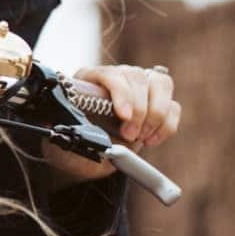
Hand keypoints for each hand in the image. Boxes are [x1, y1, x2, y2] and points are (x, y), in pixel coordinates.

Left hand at [43, 63, 179, 184]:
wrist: (86, 161)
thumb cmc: (70, 147)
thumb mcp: (61, 140)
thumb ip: (62, 130)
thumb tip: (61, 126)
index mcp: (89, 80)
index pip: (110, 74)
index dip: (121, 93)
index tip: (124, 116)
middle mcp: (116, 78)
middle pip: (139, 76)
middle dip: (140, 109)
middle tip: (130, 135)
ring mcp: (138, 90)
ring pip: (161, 83)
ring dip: (157, 113)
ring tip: (142, 138)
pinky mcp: (156, 106)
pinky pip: (173, 106)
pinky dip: (167, 125)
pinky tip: (151, 140)